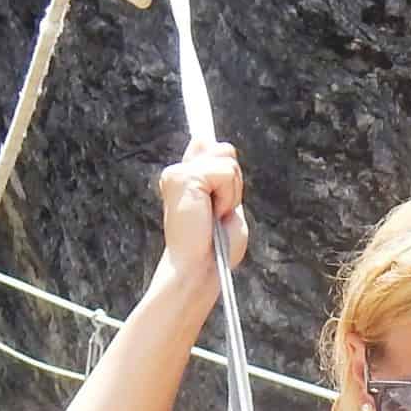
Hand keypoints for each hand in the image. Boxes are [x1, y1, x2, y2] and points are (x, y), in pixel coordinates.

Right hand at [159, 137, 245, 283]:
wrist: (200, 269)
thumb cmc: (214, 248)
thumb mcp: (224, 204)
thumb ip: (220, 175)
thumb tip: (212, 141)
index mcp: (185, 177)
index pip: (211, 147)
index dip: (225, 169)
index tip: (218, 200)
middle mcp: (177, 171)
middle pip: (225, 150)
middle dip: (234, 183)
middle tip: (218, 213)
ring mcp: (177, 173)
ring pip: (228, 162)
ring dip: (231, 194)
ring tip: (214, 216)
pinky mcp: (183, 178)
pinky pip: (226, 173)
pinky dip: (228, 197)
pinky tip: (212, 214)